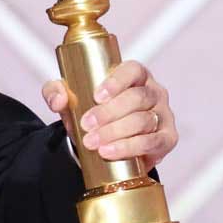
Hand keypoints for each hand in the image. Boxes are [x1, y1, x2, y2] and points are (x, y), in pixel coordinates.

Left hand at [41, 59, 178, 169]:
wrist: (104, 143)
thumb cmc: (91, 112)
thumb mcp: (70, 99)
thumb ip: (55, 92)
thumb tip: (59, 99)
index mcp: (135, 75)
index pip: (133, 70)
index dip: (117, 81)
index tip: (96, 96)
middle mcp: (154, 92)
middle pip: (137, 98)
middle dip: (110, 112)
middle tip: (86, 125)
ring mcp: (163, 115)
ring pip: (144, 120)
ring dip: (116, 132)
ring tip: (92, 142)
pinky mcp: (167, 138)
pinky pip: (152, 142)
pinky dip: (129, 147)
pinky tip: (110, 151)